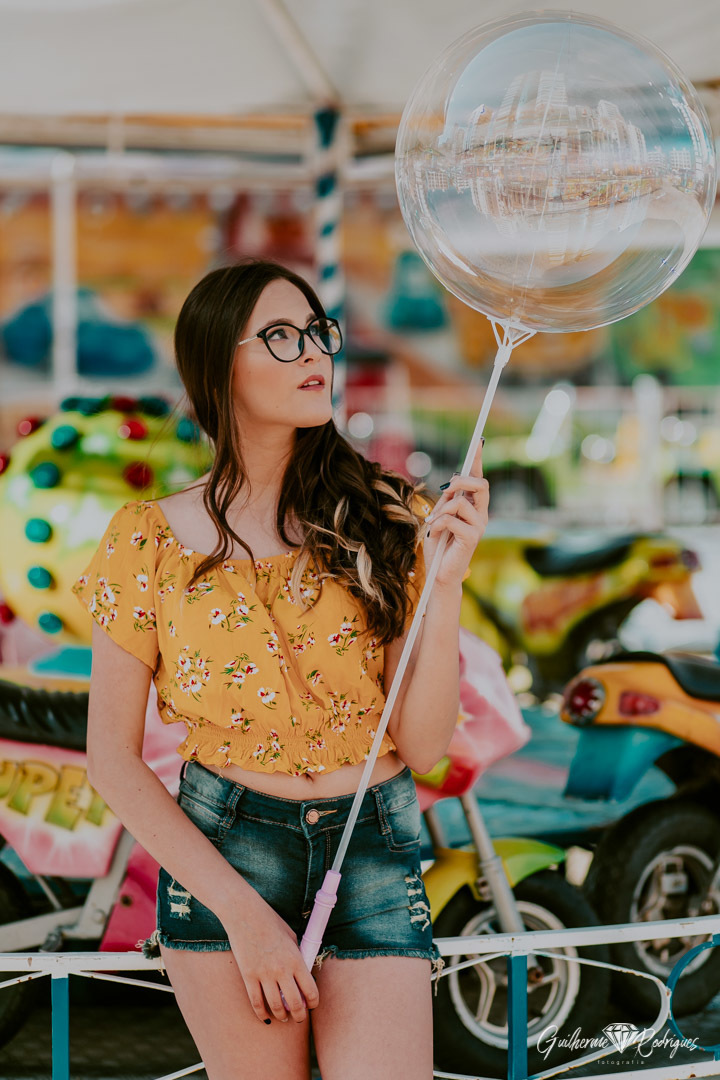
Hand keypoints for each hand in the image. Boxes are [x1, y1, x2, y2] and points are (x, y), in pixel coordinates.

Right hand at [225, 894, 319, 1024]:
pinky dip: (262, 1014)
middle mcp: (281, 970)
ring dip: (282, 1016)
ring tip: (284, 1018)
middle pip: (294, 1003)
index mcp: (295, 959)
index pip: (310, 990)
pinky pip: (256, 1002)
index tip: (312, 1004)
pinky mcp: (248, 976)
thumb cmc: (270, 921)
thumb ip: (298, 955)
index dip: (313, 1002)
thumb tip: (303, 972)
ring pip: (276, 1006)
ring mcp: (263, 974)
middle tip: (299, 1017)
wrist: (244, 914)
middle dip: (300, 1015)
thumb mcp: (291, 936)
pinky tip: (265, 1017)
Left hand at [423, 439, 488, 589]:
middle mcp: (481, 514)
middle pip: (481, 484)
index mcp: (474, 507)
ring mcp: (479, 526)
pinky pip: (452, 519)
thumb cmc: (439, 545)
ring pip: (461, 502)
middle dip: (461, 481)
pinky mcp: (472, 538)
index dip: (478, 460)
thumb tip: (452, 482)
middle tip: (446, 490)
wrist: (440, 573)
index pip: (478, 479)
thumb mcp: (440, 516)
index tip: (478, 441)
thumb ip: (447, 501)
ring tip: (434, 523)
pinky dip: (438, 524)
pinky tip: (435, 534)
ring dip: (441, 510)